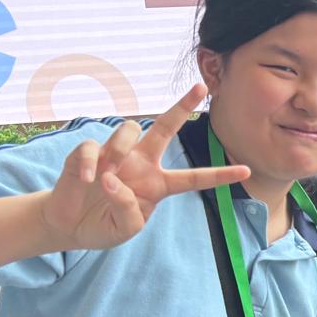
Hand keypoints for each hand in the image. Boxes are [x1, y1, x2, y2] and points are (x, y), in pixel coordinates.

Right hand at [39, 85, 248, 252]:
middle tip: (201, 87)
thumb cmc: (103, 225)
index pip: (194, 178)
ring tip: (108, 174)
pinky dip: (90, 162)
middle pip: (165, 128)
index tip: (247, 171)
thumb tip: (113, 179)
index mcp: (158, 184)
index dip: (219, 175)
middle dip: (182, 106)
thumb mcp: (125, 229)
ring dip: (120, 149)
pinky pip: (92, 146)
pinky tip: (87, 180)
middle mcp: (141, 163)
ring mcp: (115, 154)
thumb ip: (129, 209)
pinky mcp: (88, 152)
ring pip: (129, 130)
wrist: (69, 225)